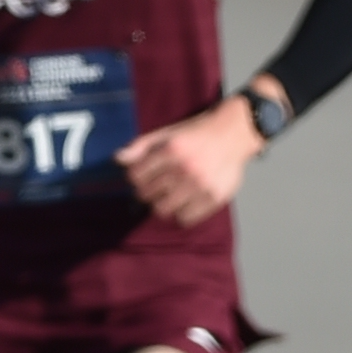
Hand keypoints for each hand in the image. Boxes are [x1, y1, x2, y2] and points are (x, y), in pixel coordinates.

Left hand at [115, 96, 263, 226]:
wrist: (234, 133)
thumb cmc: (197, 133)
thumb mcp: (167, 133)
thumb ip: (141, 146)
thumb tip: (117, 159)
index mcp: (171, 150)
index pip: (136, 177)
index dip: (136, 178)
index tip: (143, 176)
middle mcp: (185, 169)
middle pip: (147, 195)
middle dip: (147, 191)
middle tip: (157, 186)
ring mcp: (200, 186)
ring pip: (163, 210)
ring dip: (162, 204)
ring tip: (169, 195)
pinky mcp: (214, 198)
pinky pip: (186, 219)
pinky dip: (181, 213)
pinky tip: (185, 202)